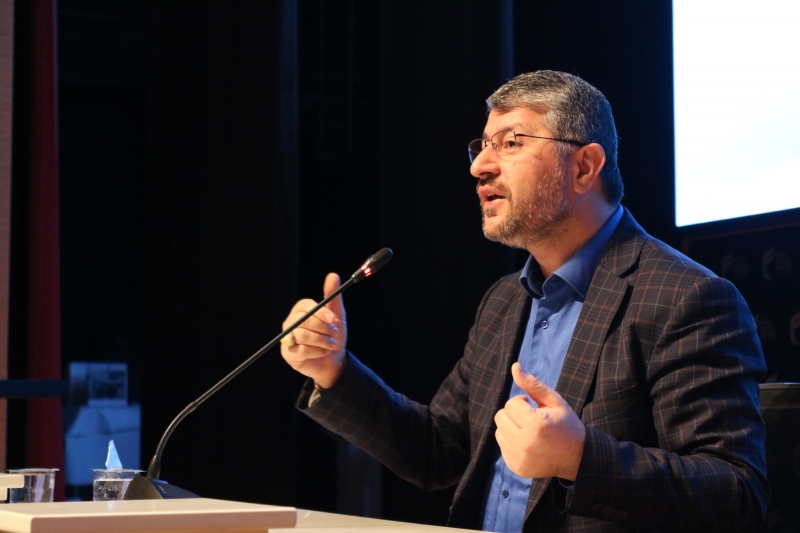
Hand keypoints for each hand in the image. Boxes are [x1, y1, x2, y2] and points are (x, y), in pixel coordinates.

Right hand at [280, 273, 347, 388]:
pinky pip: (302, 350)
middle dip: (323, 328)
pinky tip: (323, 352)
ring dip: (322, 341)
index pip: (304, 306)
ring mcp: (287, 338)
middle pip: (303, 320)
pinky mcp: (288, 354)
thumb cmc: (333, 336)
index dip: (319, 311)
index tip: (332, 317)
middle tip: (335, 333)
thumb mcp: (337, 316)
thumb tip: (333, 275)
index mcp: (301, 310)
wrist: (334, 360)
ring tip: (331, 344)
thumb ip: (333, 296)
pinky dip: (317, 351)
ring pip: (302, 335)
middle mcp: (291, 322)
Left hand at [494, 363, 585, 479]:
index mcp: (536, 424)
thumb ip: (532, 384)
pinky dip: (511, 442)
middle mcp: (525, 443)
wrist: (577, 457)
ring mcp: (519, 458)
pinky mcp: (516, 467)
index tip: (535, 408)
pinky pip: (502, 446)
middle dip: (514, 413)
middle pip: (500, 417)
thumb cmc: (566, 424)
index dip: (523, 402)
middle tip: (530, 418)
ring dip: (510, 427)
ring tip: (528, 430)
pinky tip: (528, 443)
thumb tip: (514, 366)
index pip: (511, 404)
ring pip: (498, 431)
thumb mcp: (554, 401)